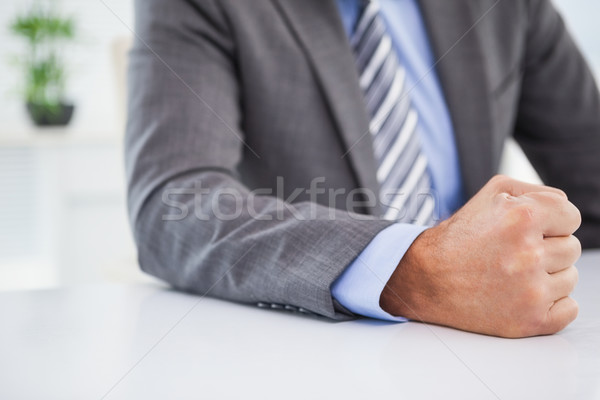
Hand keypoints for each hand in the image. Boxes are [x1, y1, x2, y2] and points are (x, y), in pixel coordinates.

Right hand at [380, 175, 581, 337]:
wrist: (427, 279)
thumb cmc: (459, 237)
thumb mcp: (491, 194)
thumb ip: (536, 191)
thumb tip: (564, 206)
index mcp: (521, 218)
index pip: (571, 217)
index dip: (549, 222)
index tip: (526, 231)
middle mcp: (527, 254)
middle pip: (571, 248)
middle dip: (546, 248)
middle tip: (512, 253)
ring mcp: (530, 291)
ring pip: (570, 278)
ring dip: (547, 275)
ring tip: (512, 274)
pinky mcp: (530, 320)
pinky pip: (569, 309)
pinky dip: (552, 304)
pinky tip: (522, 294)